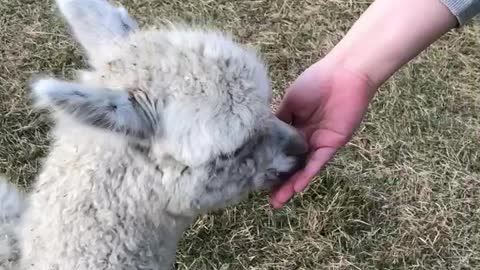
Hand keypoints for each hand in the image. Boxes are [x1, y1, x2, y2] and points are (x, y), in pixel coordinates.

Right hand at [270, 60, 376, 207]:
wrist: (343, 74)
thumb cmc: (316, 82)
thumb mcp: (289, 101)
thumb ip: (278, 120)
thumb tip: (261, 135)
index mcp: (293, 127)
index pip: (279, 150)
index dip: (269, 164)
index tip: (257, 177)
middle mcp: (304, 138)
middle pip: (290, 164)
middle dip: (280, 182)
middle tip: (268, 200)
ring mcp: (318, 143)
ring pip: (303, 168)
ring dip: (292, 185)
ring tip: (278, 201)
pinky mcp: (332, 144)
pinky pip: (317, 162)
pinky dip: (307, 174)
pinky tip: (296, 187)